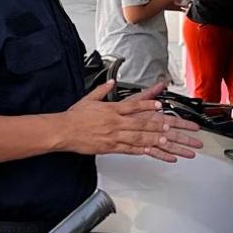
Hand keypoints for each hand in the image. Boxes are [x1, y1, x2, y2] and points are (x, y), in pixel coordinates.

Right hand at [64, 81, 202, 162]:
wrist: (63, 131)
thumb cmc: (75, 117)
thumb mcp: (89, 99)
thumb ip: (102, 90)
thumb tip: (111, 81)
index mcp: (111, 109)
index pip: (133, 105)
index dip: (148, 104)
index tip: (158, 104)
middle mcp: (115, 122)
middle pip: (140, 123)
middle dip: (156, 124)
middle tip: (169, 125)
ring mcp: (113, 136)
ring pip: (137, 137)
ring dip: (152, 138)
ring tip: (165, 139)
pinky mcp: (109, 147)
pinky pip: (128, 149)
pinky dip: (140, 149)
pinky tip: (149, 151)